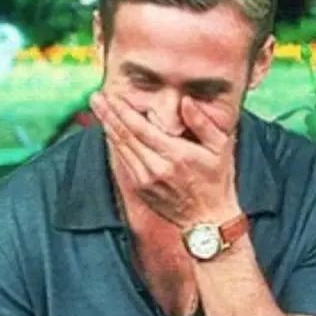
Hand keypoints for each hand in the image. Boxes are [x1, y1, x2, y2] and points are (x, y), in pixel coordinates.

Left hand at [90, 91, 241, 229]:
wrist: (208, 219)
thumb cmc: (217, 180)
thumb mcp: (220, 148)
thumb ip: (202, 123)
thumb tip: (185, 101)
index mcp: (176, 155)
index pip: (141, 128)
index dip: (123, 111)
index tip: (112, 95)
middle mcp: (156, 168)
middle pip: (125, 136)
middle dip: (108, 114)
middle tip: (96, 97)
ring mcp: (146, 180)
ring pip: (121, 149)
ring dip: (108, 127)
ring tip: (98, 108)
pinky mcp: (140, 189)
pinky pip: (124, 161)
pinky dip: (115, 144)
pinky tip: (109, 130)